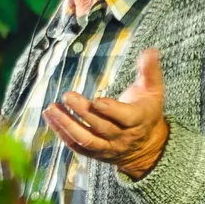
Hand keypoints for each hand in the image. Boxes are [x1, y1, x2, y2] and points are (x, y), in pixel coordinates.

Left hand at [42, 47, 169, 180]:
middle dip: (83, 112)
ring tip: (51, 109)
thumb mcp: (154, 90)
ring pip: (86, 139)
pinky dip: (62, 133)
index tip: (96, 101)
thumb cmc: (147, 111)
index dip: (111, 110)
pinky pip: (77, 146)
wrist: (147, 146)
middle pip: (101, 126)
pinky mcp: (96, 153)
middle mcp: (122, 136)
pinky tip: (50, 118)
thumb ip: (149, 71)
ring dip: (67, 125)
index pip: (125, 117)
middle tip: (68, 96)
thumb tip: (150, 50)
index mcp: (139, 119)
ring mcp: (108, 147)